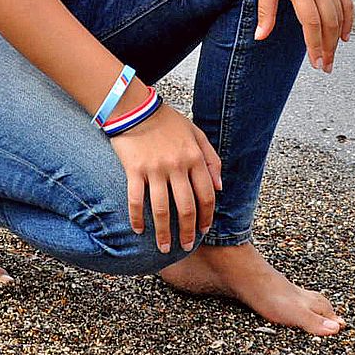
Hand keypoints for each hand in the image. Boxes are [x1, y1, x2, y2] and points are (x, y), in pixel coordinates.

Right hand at [108, 104, 223, 252]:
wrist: (134, 106)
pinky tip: (138, 230)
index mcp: (194, 157)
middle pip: (185, 207)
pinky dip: (137, 218)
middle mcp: (177, 166)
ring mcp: (154, 169)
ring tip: (164, 248)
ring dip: (163, 232)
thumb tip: (220, 188)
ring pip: (161, 209)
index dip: (206, 216)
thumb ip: (212, 159)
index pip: (206, 195)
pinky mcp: (134, 169)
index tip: (202, 230)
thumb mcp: (196, 134)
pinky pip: (135, 199)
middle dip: (187, 231)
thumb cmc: (166, 120)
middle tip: (185, 246)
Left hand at [255, 0, 352, 71]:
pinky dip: (348, 19)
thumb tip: (260, 38)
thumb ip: (266, 10)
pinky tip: (345, 34)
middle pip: (329, 22)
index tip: (315, 63)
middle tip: (325, 67)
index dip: (314, 45)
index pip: (311, 22)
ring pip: (340, 13)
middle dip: (328, 47)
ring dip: (338, 37)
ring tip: (332, 56)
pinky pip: (347, 0)